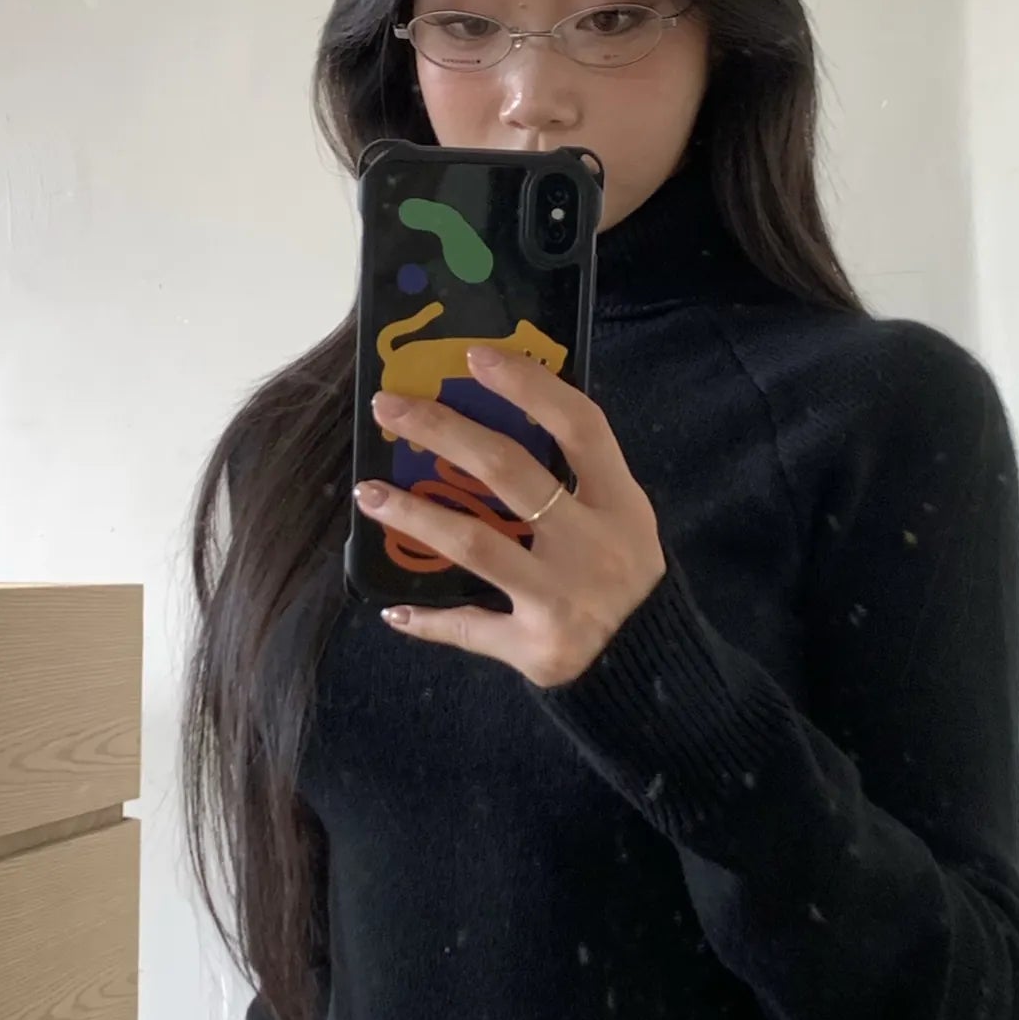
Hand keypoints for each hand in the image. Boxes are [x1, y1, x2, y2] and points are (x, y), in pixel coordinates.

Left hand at [357, 343, 665, 687]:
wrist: (650, 664)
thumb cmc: (621, 573)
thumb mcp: (622, 518)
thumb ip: (576, 475)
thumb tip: (494, 413)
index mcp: (620, 505)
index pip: (579, 426)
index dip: (530, 385)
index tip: (474, 356)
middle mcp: (593, 546)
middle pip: (510, 473)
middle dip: (444, 432)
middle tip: (390, 408)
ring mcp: (563, 598)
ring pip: (476, 545)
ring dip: (414, 515)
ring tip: (368, 493)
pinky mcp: (537, 647)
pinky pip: (468, 627)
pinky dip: (427, 619)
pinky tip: (392, 606)